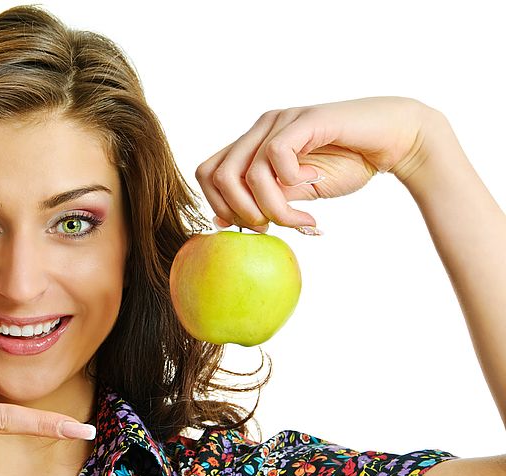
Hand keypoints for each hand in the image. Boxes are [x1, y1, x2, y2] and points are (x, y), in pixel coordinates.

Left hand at [195, 96, 435, 232]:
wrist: (396, 141)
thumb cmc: (347, 164)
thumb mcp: (297, 192)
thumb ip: (264, 201)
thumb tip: (223, 221)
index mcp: (252, 144)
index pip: (207, 174)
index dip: (219, 206)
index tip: (252, 227)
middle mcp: (261, 128)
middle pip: (215, 175)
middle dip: (240, 213)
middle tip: (271, 228)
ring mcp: (281, 121)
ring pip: (246, 173)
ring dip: (272, 208)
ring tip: (301, 220)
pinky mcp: (305, 119)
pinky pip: (275, 156)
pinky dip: (290, 183)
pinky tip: (314, 184)